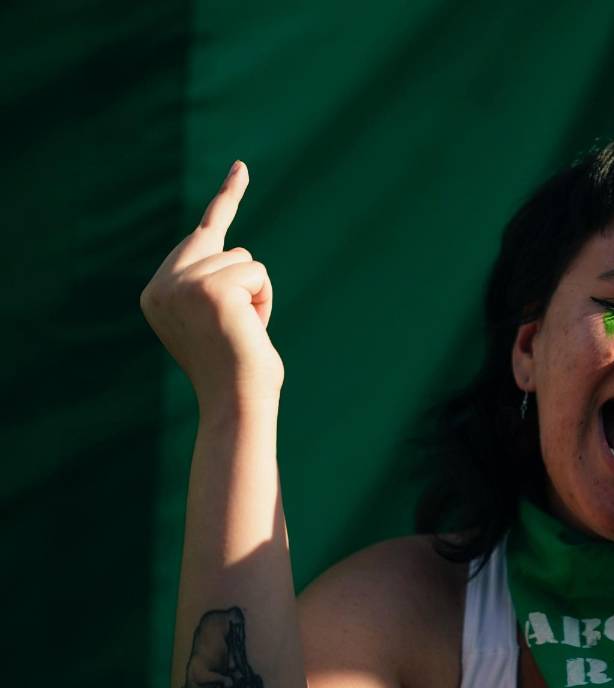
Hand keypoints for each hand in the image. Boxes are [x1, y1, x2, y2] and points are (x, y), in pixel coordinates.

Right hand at [140, 162, 282, 413]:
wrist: (235, 401)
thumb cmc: (236, 370)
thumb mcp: (216, 323)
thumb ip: (216, 288)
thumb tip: (239, 263)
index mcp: (158, 292)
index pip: (201, 236)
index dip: (227, 199)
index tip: (243, 166)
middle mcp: (163, 284)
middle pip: (227, 246)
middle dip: (244, 271)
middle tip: (240, 307)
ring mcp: (184, 284)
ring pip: (246, 261)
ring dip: (256, 297)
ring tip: (242, 331)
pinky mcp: (211, 288)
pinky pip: (257, 274)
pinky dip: (263, 301)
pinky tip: (249, 328)